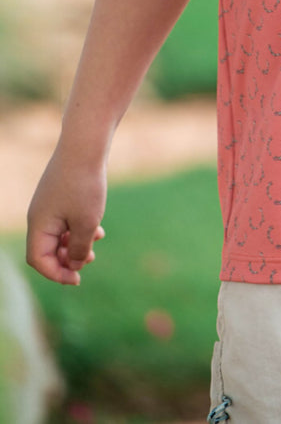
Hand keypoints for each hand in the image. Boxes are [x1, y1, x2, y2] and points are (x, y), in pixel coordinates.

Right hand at [26, 145, 107, 284]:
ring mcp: (49, 204)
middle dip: (68, 258)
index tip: (77, 280)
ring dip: (76, 243)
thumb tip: (74, 265)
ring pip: (59, 235)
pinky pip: (66, 220)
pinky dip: (79, 227)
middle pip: (47, 249)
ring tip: (96, 243)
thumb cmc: (85, 184)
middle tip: (91, 259)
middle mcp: (39, 216)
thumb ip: (78, 248)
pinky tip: (98, 228)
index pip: (39, 260)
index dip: (56, 273)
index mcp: (38, 225)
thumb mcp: (86, 222)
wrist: (85, 145)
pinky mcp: (60, 195)